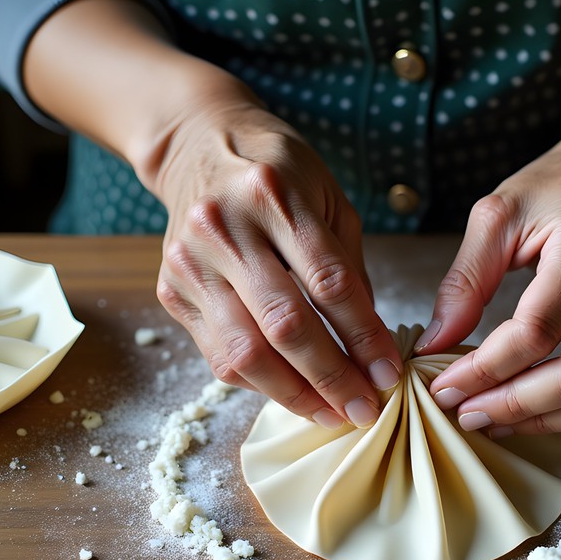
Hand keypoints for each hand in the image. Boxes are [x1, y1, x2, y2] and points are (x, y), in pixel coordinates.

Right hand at [152, 84, 401, 428]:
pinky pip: (219, 355)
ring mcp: (190, 262)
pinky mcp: (170, 290)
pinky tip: (292, 392)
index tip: (390, 373)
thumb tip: (373, 345)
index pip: (328, 282)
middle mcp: (225, 229)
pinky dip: (260, 383)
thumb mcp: (328, 199)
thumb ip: (349, 268)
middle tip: (365, 409)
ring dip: (294, 394)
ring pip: (245, 352)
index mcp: (274, 195)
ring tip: (332, 414)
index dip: (363, 336)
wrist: (196, 145)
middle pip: (284, 325)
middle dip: (331, 377)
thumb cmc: (277, 173)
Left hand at [415, 128, 560, 434]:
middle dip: (517, 405)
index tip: (445, 386)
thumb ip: (464, 281)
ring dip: (545, 419)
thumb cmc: (557, 187)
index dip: (486, 369)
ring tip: (494, 421)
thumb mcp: (498, 215)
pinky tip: (528, 410)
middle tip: (468, 414)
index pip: (537, 330)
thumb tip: (436, 344)